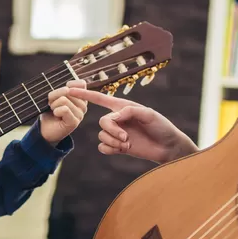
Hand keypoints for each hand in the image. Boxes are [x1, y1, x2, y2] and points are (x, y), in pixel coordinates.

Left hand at [40, 80, 87, 144]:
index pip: (81, 84)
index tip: (60, 93)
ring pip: (64, 100)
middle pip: (68, 90)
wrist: (44, 129)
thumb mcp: (55, 97)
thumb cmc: (50, 111)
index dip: (69, 85)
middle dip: (55, 96)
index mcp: (80, 97)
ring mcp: (80, 114)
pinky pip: (64, 109)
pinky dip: (56, 111)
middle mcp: (83, 105)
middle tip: (53, 104)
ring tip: (54, 110)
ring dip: (54, 104)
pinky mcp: (74, 122)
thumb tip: (66, 89)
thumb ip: (61, 90)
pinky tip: (56, 115)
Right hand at [65, 88, 196, 162]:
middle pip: (101, 122)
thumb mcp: (149, 114)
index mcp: (122, 107)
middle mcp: (117, 119)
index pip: (99, 98)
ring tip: (128, 143)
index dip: (84, 94)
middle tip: (125, 137)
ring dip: (114, 141)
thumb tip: (114, 116)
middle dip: (112, 130)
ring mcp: (116, 133)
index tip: (70, 89)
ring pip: (101, 136)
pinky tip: (122, 149)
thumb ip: (130, 111)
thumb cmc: (161, 126)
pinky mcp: (117, 146)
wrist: (167, 146)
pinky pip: (103, 147)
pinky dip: (110, 149)